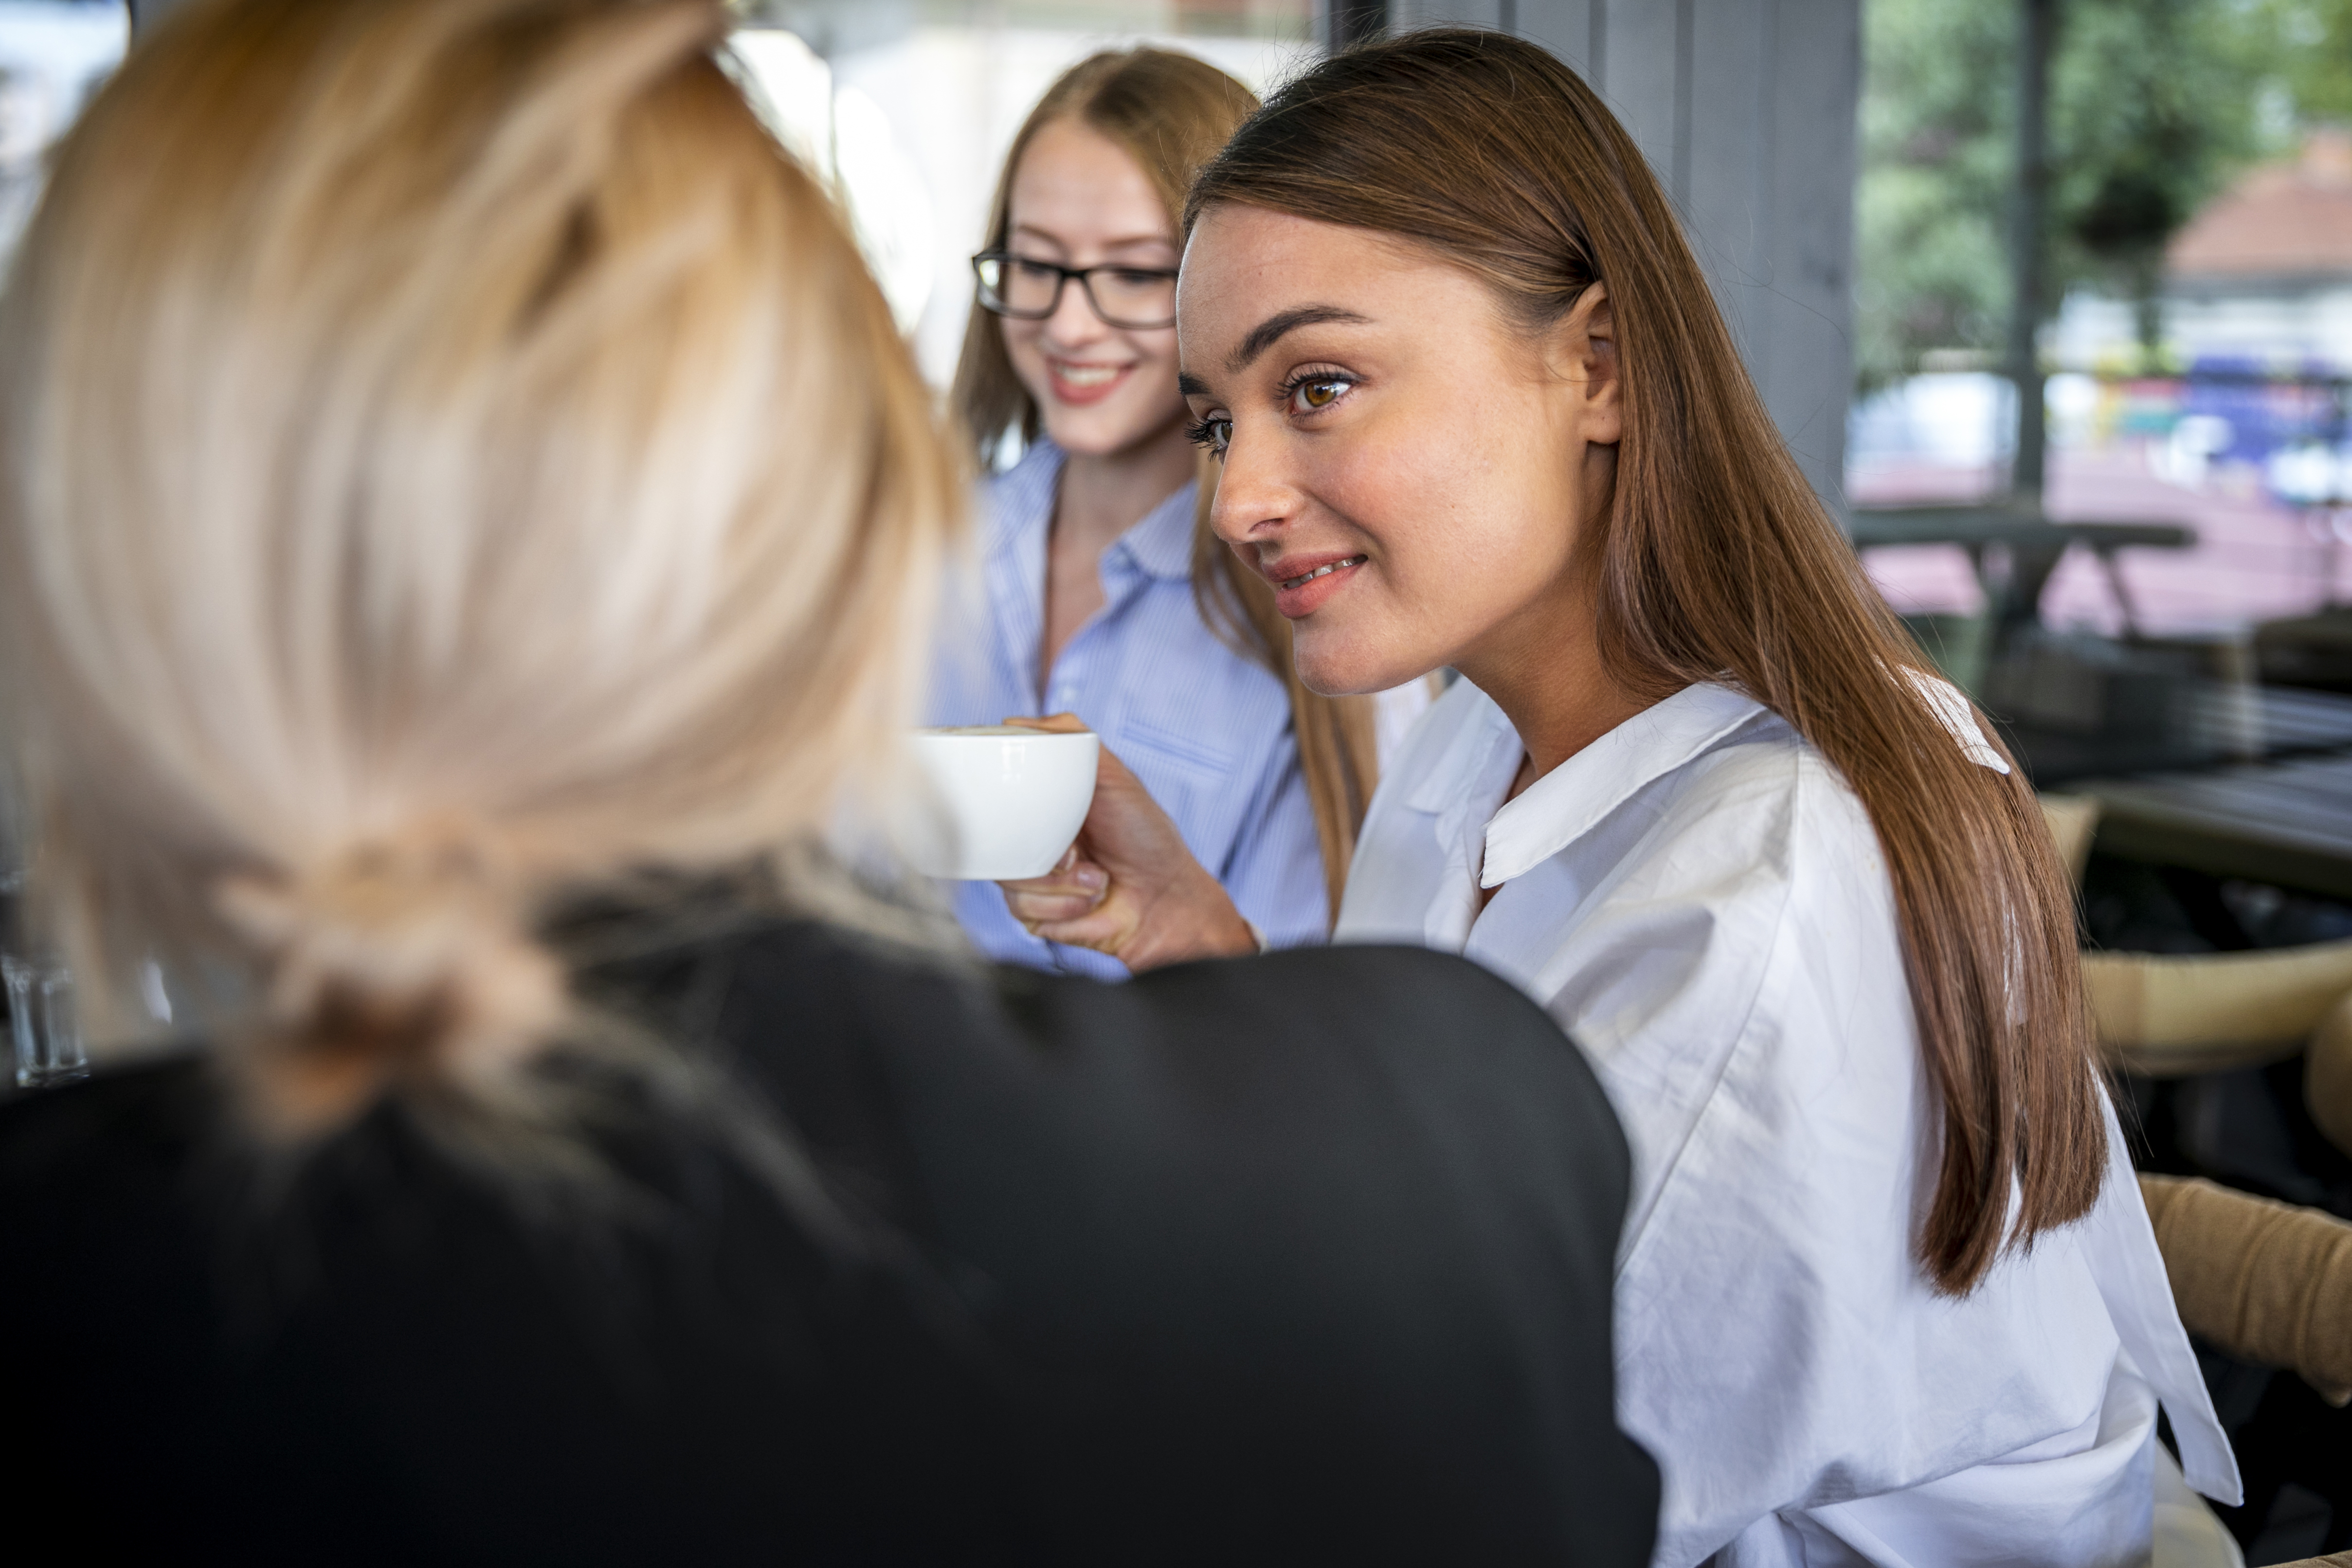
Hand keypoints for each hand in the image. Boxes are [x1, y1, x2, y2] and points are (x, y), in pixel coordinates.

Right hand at [994, 714, 1258, 970]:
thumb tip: (1015, 724)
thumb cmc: (1147, 837)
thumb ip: (1072, 740)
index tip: (1023, 808)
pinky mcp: (1033, 913)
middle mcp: (1031, 840)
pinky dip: (1061, 905)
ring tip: (1094, 876)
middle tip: (1074, 853)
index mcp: (1041, 806)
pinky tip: (1088, 898)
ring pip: (1006, 875)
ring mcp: (1030, 876)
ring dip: (1058, 881)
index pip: (995, 797)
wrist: (1166, 899)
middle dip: (1040, 847)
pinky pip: (1020, 907)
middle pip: (992, 837)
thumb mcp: (1114, 776)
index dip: (1002, 802)